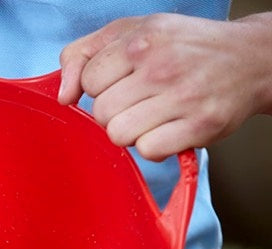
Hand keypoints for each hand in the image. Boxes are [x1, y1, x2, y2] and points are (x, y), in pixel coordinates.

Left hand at [58, 12, 271, 160]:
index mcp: (141, 40)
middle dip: (115, 112)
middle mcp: (161, 67)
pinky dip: (153, 146)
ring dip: (132, 131)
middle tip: (140, 100)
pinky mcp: (199, 126)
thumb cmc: (182, 46)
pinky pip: (148, 151)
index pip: (89, 83)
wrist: (250, 58)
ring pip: (119, 135)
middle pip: (102, 113)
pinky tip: (167, 128)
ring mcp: (182, 98)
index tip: (123, 81)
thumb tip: (63, 96)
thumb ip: (83, 55)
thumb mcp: (131, 31)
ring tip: (152, 115)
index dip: (102, 86)